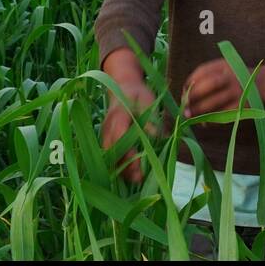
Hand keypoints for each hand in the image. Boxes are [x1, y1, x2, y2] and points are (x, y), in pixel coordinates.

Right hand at [100, 47, 158, 183]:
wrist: (122, 86)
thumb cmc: (137, 93)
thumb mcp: (148, 101)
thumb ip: (151, 119)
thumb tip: (159, 137)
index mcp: (117, 117)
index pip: (119, 139)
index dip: (127, 155)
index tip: (139, 167)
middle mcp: (108, 128)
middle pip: (112, 153)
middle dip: (124, 167)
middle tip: (139, 178)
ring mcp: (105, 134)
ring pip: (109, 157)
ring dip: (121, 169)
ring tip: (137, 179)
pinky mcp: (108, 139)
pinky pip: (111, 155)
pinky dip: (120, 166)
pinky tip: (132, 174)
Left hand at [183, 60, 264, 116]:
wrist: (263, 83)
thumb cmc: (235, 78)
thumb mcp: (223, 69)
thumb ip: (206, 77)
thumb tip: (185, 95)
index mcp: (223, 65)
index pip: (201, 72)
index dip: (189, 83)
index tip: (184, 92)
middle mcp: (231, 76)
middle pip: (207, 86)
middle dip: (192, 97)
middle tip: (184, 106)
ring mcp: (237, 91)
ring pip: (213, 102)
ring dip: (199, 111)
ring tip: (190, 116)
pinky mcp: (242, 105)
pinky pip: (222, 114)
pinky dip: (210, 119)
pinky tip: (204, 121)